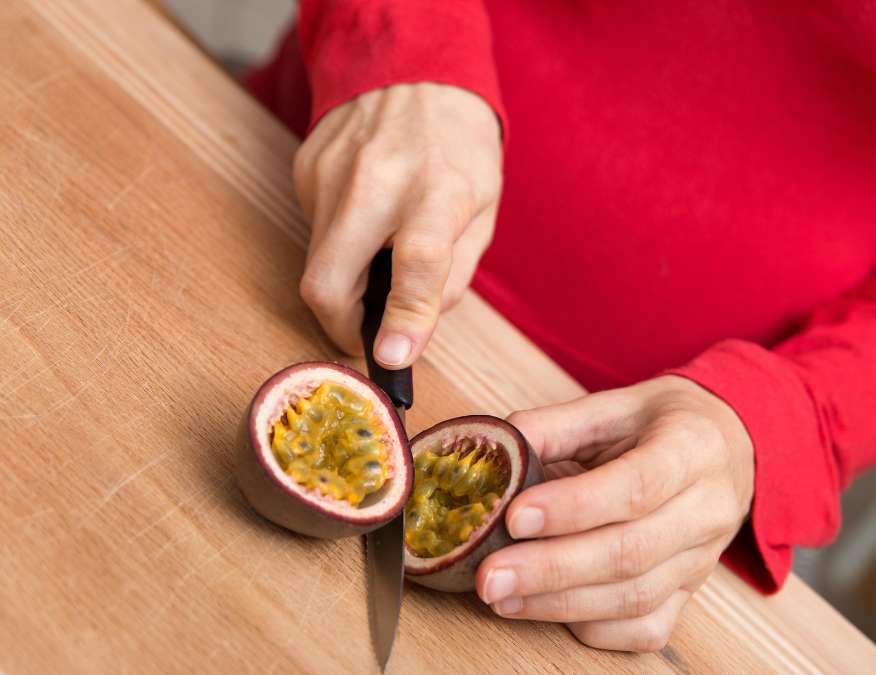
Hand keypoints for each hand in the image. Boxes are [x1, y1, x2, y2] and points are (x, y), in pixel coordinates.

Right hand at [292, 82, 500, 366]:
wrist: (414, 70)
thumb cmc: (460, 149)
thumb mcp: (484, 210)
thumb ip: (454, 274)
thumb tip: (414, 330)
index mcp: (437, 190)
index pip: (417, 263)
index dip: (405, 320)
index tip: (393, 358)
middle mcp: (376, 181)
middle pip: (328, 280)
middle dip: (340, 328)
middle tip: (365, 336)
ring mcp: (331, 173)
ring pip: (317, 263)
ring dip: (345, 282)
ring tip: (379, 256)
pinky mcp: (304, 170)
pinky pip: (315, 231)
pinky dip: (340, 243)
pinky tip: (366, 217)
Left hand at [476, 376, 754, 651]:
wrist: (728, 448)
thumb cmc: (664, 424)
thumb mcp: (616, 404)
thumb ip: (556, 425)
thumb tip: (496, 455)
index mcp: (692, 448)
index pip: (635, 486)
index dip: (573, 507)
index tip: (514, 516)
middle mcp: (707, 509)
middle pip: (631, 552)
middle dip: (552, 569)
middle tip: (490, 575)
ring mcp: (703, 559)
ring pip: (635, 598)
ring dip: (560, 604)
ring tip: (501, 595)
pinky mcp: (690, 592)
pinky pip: (646, 628)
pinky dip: (593, 627)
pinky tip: (545, 610)